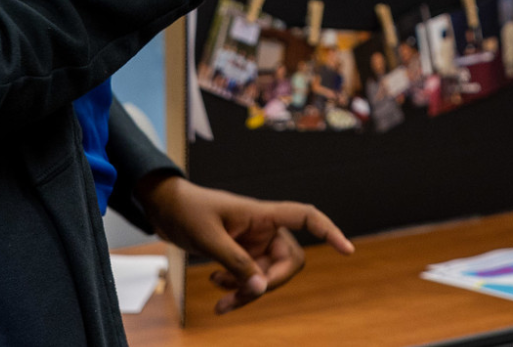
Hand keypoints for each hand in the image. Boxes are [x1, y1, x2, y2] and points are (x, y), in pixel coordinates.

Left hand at [137, 175, 354, 314]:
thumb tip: (260, 289)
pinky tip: (217, 287)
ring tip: (221, 302)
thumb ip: (235, 264)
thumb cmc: (187, 211)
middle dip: (268, 284)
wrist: (165, 210)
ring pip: (268, 277)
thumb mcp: (209, 238)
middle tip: (241, 296)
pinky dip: (238, 289)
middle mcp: (264, 229)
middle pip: (288, 262)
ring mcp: (254, 244)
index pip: (306, 217)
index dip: (328, 231)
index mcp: (263, 214)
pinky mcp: (242, 255)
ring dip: (248, 293)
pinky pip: (251, 279)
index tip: (347, 251)